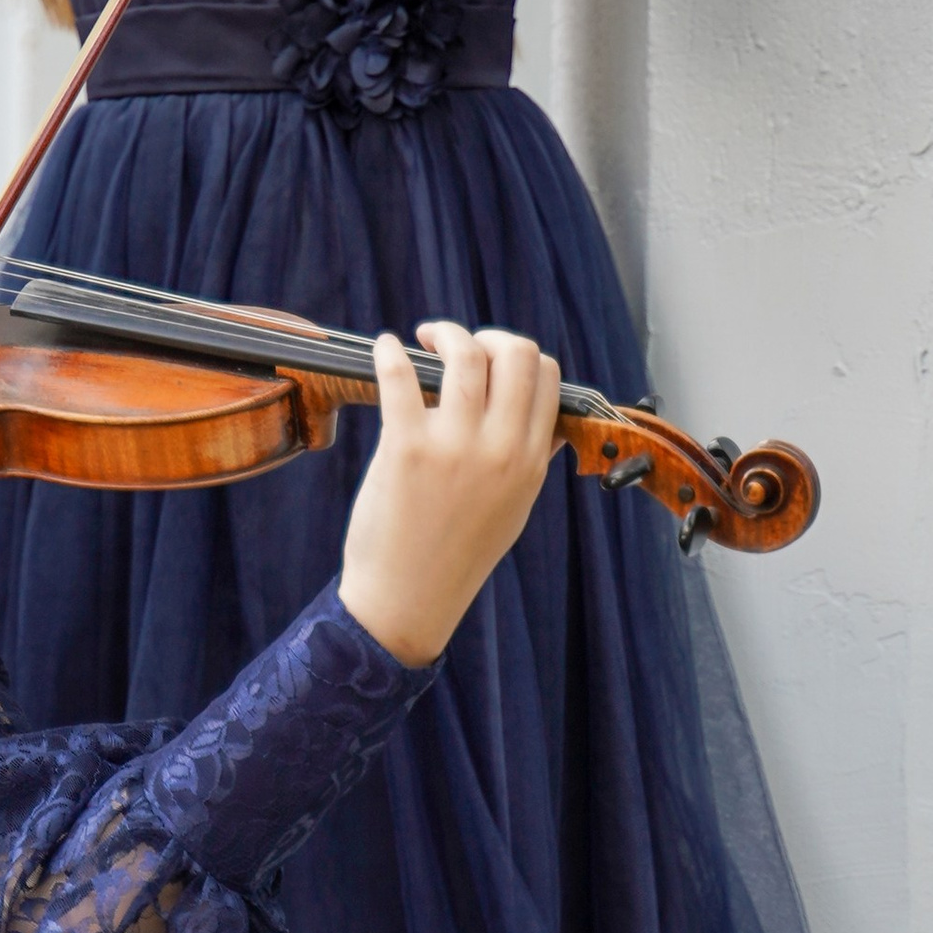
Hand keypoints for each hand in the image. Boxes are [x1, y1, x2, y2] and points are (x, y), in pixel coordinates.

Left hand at [338, 323, 561, 667]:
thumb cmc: (455, 555)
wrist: (408, 600)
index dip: (521, 356)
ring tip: (425, 339)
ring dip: (445, 333)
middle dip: (489, 336)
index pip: (548, 376)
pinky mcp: (406, 447)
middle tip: (459, 345)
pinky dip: (390, 352)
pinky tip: (384, 348)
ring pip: (466, 354)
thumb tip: (547, 423)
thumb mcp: (514, 509)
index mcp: (532, 461)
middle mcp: (501, 448)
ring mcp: (454, 446)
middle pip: (516, 353)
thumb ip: (533, 462)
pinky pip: (400, 377)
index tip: (493, 360)